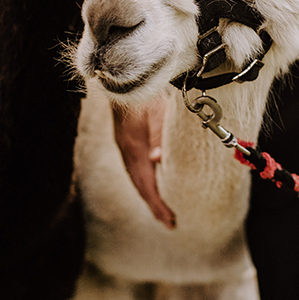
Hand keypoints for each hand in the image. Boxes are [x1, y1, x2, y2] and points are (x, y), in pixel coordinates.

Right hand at [112, 96, 175, 228]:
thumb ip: (159, 136)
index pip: (145, 184)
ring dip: (151, 195)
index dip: (157, 205)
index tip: (170, 221)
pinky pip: (139, 168)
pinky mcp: (131, 141)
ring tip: (165, 212)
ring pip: (139, 177)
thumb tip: (158, 160)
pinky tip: (156, 186)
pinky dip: (148, 181)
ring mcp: (127, 147)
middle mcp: (128, 151)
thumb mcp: (157, 113)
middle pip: (141, 185)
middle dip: (155, 205)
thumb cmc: (146, 94)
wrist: (128, 76)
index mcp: (133, 148)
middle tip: (171, 223)